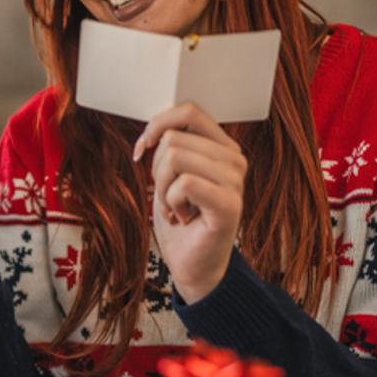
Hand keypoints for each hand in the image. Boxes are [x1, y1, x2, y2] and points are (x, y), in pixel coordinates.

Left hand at [133, 102, 246, 303]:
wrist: (193, 265)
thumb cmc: (180, 220)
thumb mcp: (169, 175)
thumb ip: (170, 146)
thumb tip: (152, 130)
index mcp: (222, 147)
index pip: (188, 111)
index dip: (156, 126)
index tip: (141, 150)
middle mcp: (235, 159)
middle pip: (174, 137)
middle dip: (156, 169)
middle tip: (168, 197)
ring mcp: (235, 181)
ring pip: (175, 157)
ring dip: (162, 188)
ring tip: (175, 208)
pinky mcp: (229, 204)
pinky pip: (184, 183)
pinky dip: (170, 202)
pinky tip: (180, 218)